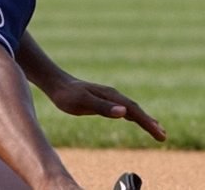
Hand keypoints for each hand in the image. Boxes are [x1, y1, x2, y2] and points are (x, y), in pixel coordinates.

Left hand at [48, 77, 166, 142]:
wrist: (55, 83)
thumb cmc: (67, 94)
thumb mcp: (83, 102)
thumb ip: (102, 107)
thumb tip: (124, 112)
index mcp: (110, 96)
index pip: (134, 111)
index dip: (147, 123)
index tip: (159, 134)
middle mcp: (112, 96)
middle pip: (136, 110)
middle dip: (150, 122)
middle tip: (163, 136)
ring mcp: (108, 97)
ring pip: (131, 109)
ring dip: (144, 119)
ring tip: (157, 130)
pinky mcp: (103, 101)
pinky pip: (123, 109)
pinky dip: (133, 116)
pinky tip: (135, 120)